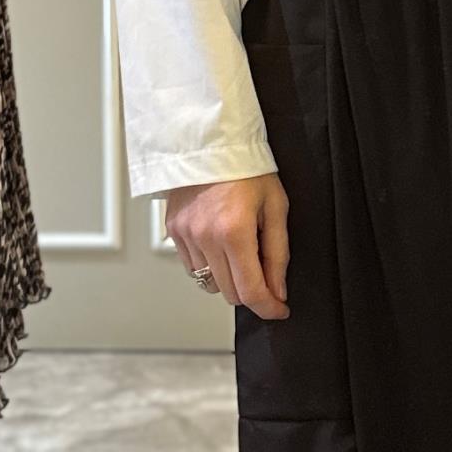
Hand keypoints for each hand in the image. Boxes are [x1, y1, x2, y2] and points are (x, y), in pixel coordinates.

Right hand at [165, 174, 288, 321]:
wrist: (211, 141)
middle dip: (251, 291)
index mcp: (234, 232)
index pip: (250, 290)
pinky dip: (209, 265)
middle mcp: (205, 238)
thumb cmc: (249, 169)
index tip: (279, 309)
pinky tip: (219, 243)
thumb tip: (278, 290)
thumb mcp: (276, 207)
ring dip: (228, 278)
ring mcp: (185, 235)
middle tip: (265, 273)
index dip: (268, 307)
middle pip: (230, 293)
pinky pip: (192, 266)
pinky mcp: (173, 231)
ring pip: (209, 284)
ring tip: (240, 251)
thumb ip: (278, 254)